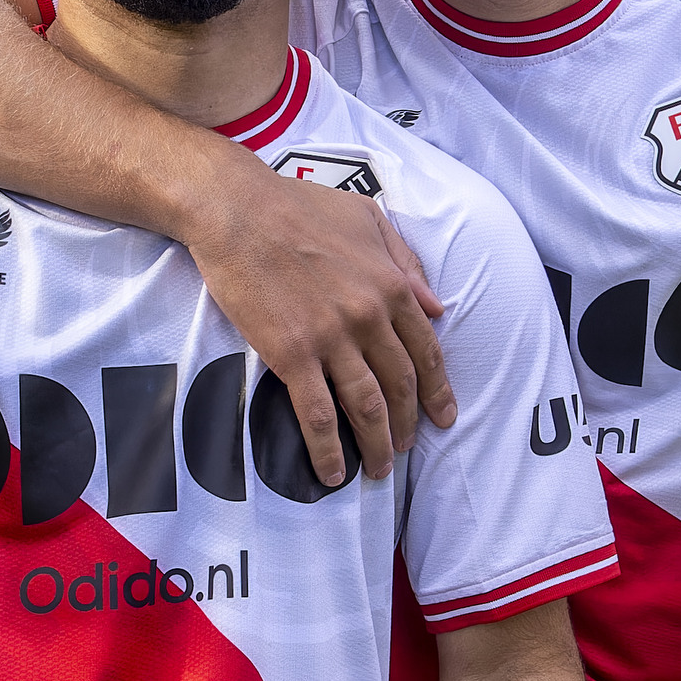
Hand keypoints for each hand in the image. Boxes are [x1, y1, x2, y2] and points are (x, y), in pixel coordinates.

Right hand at [183, 156, 453, 484]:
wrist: (237, 210)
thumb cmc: (298, 207)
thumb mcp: (368, 218)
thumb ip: (406, 261)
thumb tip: (438, 306)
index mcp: (391, 285)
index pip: (425, 350)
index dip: (437, 389)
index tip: (443, 416)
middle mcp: (369, 316)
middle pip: (400, 385)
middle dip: (408, 424)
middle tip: (406, 448)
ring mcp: (332, 338)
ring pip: (367, 407)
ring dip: (377, 445)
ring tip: (378, 470)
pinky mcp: (292, 355)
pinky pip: (317, 415)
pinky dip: (328, 450)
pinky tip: (331, 474)